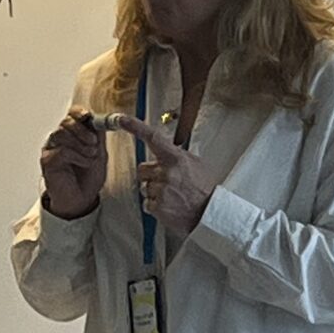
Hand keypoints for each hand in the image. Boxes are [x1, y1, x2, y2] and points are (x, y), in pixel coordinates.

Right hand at [40, 108, 105, 218]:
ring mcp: (51, 149)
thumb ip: (99, 137)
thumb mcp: (100, 154)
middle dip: (82, 130)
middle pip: (66, 122)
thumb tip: (99, 120)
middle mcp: (59, 138)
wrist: (81, 199)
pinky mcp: (47, 161)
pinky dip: (77, 156)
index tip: (88, 116)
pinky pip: (62, 151)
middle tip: (94, 142)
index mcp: (72, 133)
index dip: (79, 112)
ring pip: (62, 134)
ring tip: (91, 156)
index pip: (71, 115)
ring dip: (81, 145)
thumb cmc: (88, 177)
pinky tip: (84, 164)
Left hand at [102, 113, 218, 238]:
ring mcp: (161, 190)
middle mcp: (166, 172)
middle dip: (150, 175)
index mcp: (176, 158)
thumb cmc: (206, 189)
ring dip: (154, 191)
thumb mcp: (196, 164)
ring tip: (172, 196)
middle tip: (167, 182)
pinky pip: (147, 203)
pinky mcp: (157, 206)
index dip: (135, 127)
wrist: (211, 212)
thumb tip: (164, 149)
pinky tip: (170, 206)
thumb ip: (177, 156)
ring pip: (144, 188)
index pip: (152, 137)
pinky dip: (155, 206)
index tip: (122, 119)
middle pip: (142, 169)